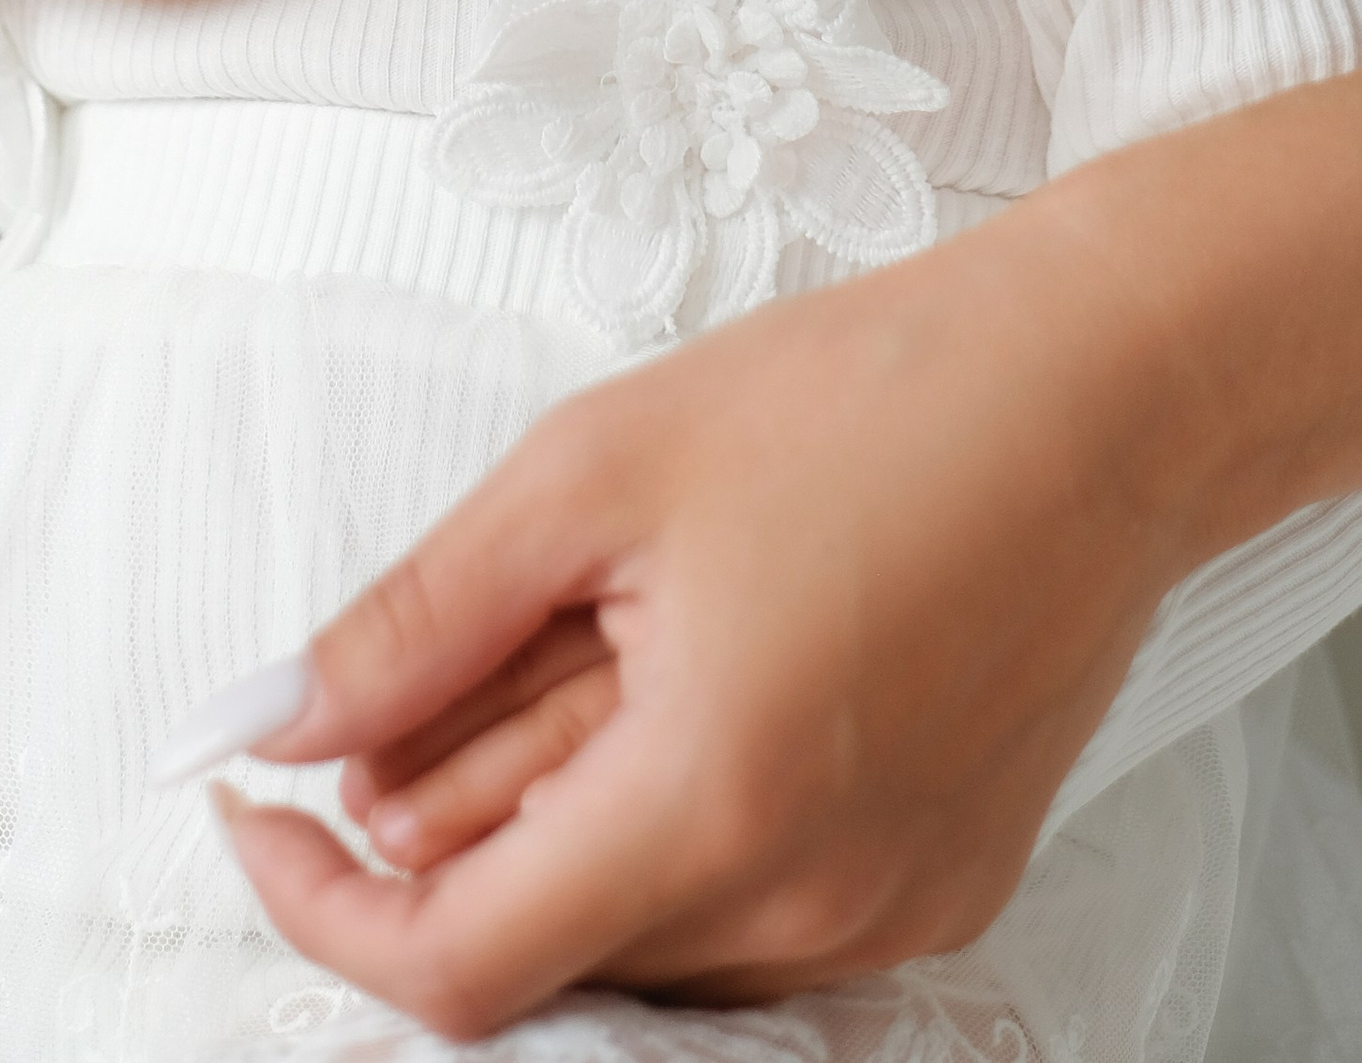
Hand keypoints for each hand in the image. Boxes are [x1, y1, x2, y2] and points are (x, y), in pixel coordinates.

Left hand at [215, 214, 1183, 1039]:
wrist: (1101, 391)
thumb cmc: (867, 399)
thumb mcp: (594, 470)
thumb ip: (417, 621)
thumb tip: (279, 722)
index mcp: (712, 803)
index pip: (455, 969)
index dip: (320, 904)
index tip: (260, 805)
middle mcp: (810, 904)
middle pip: (545, 946)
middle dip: (443, 821)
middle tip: (452, 653)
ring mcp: (887, 915)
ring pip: (643, 941)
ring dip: (561, 825)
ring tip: (596, 639)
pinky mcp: (940, 891)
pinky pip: (747, 920)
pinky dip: (669, 832)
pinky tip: (693, 681)